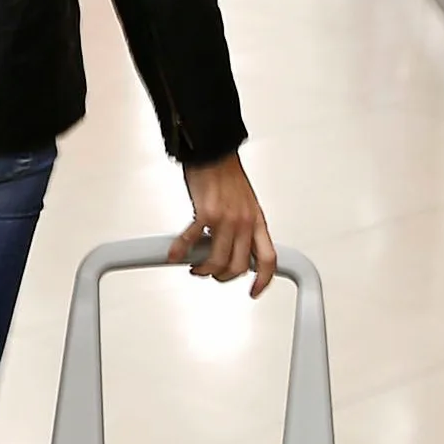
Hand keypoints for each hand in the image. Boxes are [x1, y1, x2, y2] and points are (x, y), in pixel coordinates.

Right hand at [172, 154, 278, 296]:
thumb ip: (242, 228)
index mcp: (257, 221)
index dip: (263, 281)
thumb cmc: (227, 175)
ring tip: (194, 266)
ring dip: (203, 269)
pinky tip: (174, 253)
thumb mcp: (245, 205)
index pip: (268, 259)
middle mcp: (244, 222)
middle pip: (239, 267)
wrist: (214, 152)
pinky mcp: (206, 213)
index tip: (254, 292)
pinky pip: (192, 241)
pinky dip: (180, 251)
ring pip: (218, 261)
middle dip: (223, 276)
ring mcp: (226, 219)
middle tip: (211, 273)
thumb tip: (233, 248)